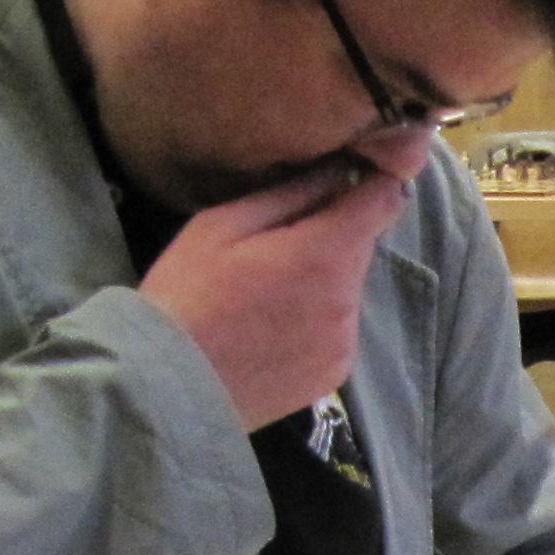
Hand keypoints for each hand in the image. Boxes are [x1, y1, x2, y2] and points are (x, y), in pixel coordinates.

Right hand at [144, 128, 433, 429]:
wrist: (170, 386)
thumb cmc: (186, 293)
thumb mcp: (223, 224)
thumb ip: (291, 192)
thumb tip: (340, 168)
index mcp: (324, 254)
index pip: (384, 200)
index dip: (372, 181)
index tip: (352, 175)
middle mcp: (348, 299)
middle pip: (362, 245)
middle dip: (331, 234)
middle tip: (274, 245)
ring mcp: (345, 341)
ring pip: (349, 287)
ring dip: (324, 279)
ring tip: (266, 293)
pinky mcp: (336, 373)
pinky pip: (339, 328)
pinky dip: (318, 320)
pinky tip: (273, 328)